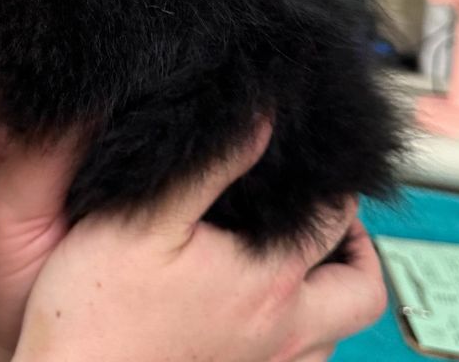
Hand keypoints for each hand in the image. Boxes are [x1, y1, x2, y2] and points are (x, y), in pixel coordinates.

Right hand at [0, 115, 386, 361]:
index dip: (337, 189)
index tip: (323, 167)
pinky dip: (300, 335)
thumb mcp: (144, 218)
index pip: (336, 226)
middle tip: (329, 222)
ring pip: (333, 337)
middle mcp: (282, 334)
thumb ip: (209, 168)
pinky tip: (258, 312)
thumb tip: (264, 120)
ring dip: (329, 296)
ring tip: (297, 261)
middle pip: (360, 295)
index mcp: (267, 281)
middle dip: (357, 252)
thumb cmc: (98, 308)